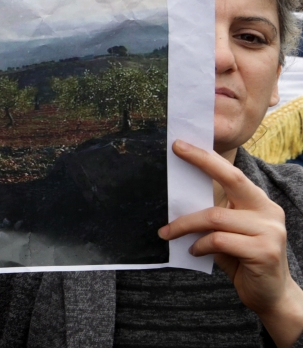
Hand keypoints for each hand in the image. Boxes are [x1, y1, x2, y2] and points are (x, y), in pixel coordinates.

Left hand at [161, 140, 302, 346]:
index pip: (232, 174)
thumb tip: (180, 200)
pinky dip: (200, 245)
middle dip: (201, 161)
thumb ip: (214, 216)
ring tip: (169, 233)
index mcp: (260, 203)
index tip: (181, 145)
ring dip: (185, 225)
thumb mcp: (228, 233)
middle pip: (231, 180)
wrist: (271, 296)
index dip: (207, 158)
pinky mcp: (264, 252)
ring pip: (215, 217)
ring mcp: (270, 231)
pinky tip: (194, 251)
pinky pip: (219, 240)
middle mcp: (269, 212)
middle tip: (176, 151)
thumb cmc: (243, 260)